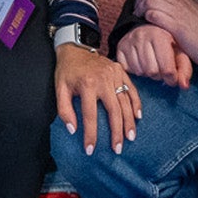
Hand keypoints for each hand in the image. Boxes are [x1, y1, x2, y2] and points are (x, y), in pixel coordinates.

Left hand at [55, 40, 140, 154]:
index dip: (90, 135)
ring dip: (129, 121)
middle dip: (116, 132)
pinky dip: (136, 103)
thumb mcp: (59, 89)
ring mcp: (114, 74)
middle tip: (118, 149)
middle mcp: (103, 79)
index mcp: (86, 84)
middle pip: (113, 111)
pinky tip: (138, 117)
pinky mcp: (121, 71)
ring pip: (125, 101)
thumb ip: (64, 110)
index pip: (90, 115)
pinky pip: (131, 89)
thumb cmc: (67, 71)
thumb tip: (72, 130)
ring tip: (130, 137)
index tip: (90, 150)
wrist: (76, 47)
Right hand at [117, 23, 193, 88]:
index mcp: (160, 35)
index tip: (172, 78)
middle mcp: (142, 35)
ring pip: (139, 71)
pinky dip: (135, 70)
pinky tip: (140, 63)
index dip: (171, 78)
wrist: (147, 29)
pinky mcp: (120, 46)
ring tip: (151, 65)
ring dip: (147, 73)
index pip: (166, 69)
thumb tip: (184, 86)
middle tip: (161, 69)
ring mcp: (129, 41)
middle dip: (158, 75)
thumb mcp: (179, 52)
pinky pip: (127, 69)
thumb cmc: (167, 44)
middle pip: (152, 72)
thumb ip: (184, 69)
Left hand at [137, 0, 197, 71]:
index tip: (144, 4)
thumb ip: (182, 4)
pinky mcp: (176, 26)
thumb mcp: (196, 10)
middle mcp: (180, 0)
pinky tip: (149, 25)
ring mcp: (178, 11)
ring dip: (141, 10)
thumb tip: (168, 3)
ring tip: (141, 20)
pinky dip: (147, 18)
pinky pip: (154, 14)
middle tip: (139, 13)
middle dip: (140, 0)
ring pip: (149, 0)